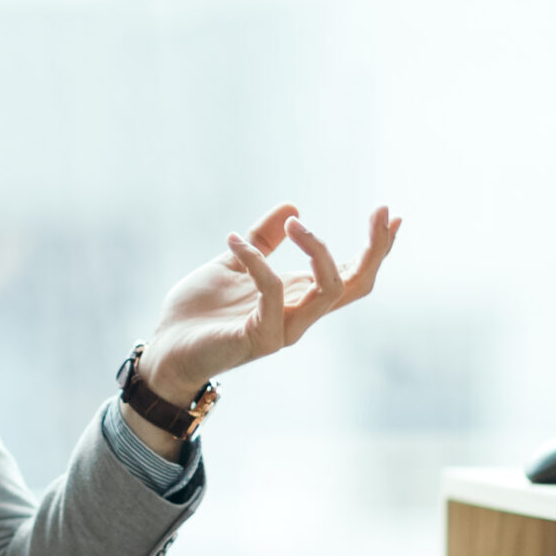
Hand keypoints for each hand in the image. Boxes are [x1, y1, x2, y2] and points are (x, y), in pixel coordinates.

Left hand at [133, 203, 400, 429]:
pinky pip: (272, 292)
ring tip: (296, 223)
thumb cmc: (199, 313)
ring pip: (330, 290)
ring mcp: (283, 329)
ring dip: (320, 250)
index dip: (376, 248)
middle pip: (357, 284)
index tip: (391, 214)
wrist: (165, 349)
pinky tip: (232, 240)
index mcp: (298, 297)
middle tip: (380, 212)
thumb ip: (261, 240)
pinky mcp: (260, 338)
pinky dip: (257, 261)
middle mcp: (299, 314)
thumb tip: (292, 206)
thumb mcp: (233, 262)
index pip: (352, 274)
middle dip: (375, 248)